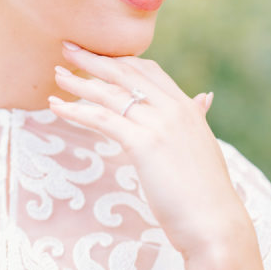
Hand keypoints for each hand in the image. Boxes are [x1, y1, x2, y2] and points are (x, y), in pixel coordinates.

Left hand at [50, 44, 254, 258]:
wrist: (213, 221)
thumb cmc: (206, 193)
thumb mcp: (202, 147)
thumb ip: (197, 120)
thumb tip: (202, 100)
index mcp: (187, 108)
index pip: (150, 72)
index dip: (121, 62)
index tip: (98, 57)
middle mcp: (173, 109)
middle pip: (127, 74)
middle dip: (95, 59)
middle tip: (68, 48)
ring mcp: (159, 125)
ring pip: (112, 93)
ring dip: (80, 82)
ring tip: (57, 75)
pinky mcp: (144, 144)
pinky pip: (103, 119)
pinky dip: (76, 110)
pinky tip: (57, 106)